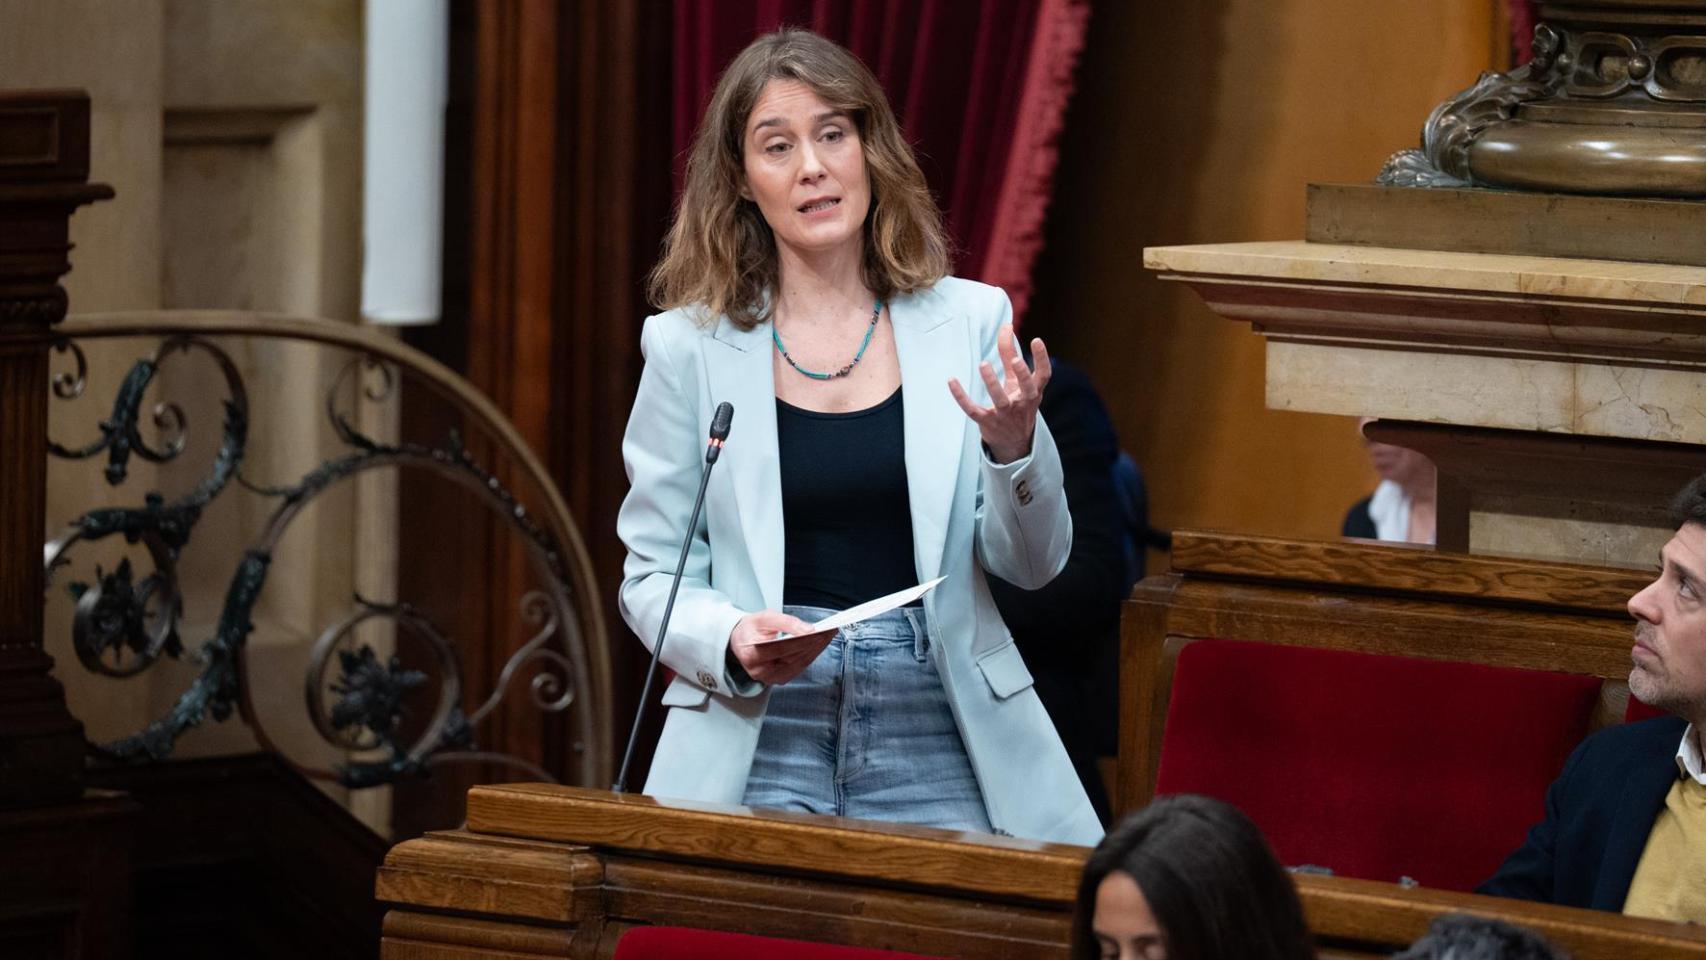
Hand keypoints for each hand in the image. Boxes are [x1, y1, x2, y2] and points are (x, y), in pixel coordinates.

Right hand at [729, 610, 834, 685]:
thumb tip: (808, 630)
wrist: (741, 642)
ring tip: (827, 636)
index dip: (800, 641)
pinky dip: (810, 656)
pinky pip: (798, 668)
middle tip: (829, 631)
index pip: (780, 649)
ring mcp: (769, 678)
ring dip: (816, 650)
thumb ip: (786, 622)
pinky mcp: (777, 680)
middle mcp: (758, 671)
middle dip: (813, 644)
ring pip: (798, 665)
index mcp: (751, 654)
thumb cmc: (752, 629)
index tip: (817, 632)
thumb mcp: (764, 617)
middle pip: (792, 658)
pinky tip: (819, 645)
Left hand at [947, 324, 1051, 463]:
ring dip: (992, 383)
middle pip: (1026, 389)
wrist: (1013, 443)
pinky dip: (961, 397)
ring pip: (1000, 400)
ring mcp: (1005, 414)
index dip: (1042, 358)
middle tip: (1014, 359)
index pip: (1043, 375)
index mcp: (1033, 392)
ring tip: (983, 364)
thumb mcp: (1016, 381)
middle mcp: (1022, 403)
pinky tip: (951, 381)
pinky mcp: (987, 422)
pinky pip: (973, 410)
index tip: (1036, 340)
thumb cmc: (1016, 402)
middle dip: (1022, 374)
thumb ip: (1010, 353)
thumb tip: (1006, 325)